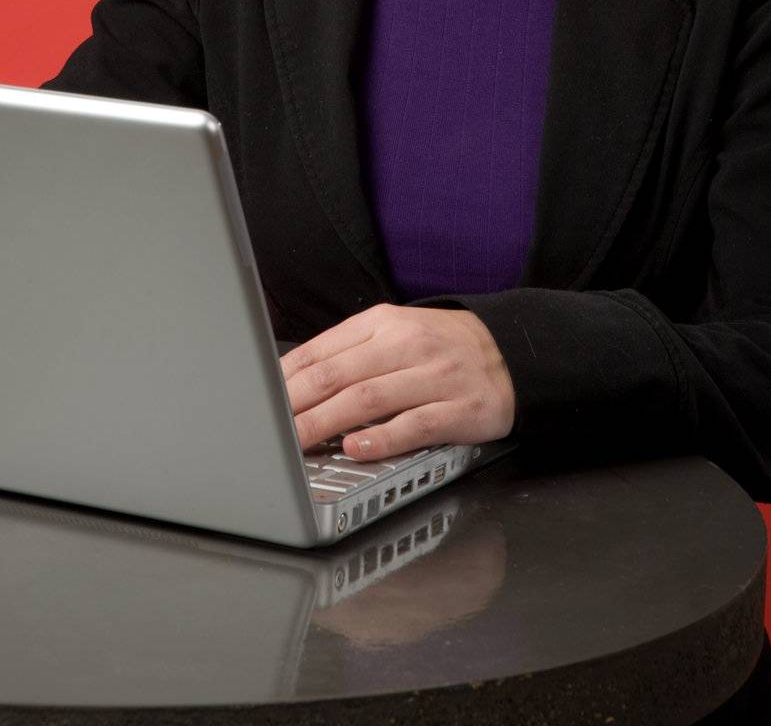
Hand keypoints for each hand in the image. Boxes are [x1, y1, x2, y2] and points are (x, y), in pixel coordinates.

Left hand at [279, 302, 515, 461]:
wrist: (509, 351)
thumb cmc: (440, 347)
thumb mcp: (394, 332)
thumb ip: (349, 353)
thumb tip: (292, 381)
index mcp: (384, 323)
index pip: (324, 350)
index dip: (288, 378)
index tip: (261, 399)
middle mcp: (407, 345)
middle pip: (340, 375)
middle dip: (297, 405)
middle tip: (267, 428)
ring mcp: (435, 376)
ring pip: (370, 399)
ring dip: (327, 423)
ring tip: (297, 442)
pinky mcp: (460, 408)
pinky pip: (415, 424)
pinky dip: (382, 438)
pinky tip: (356, 447)